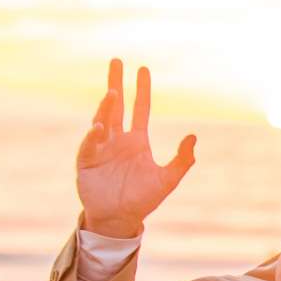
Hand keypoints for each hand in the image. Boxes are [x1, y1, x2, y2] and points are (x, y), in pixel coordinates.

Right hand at [77, 60, 196, 237]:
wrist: (120, 219)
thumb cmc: (143, 199)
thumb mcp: (167, 179)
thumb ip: (182, 160)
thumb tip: (193, 136)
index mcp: (136, 141)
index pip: (140, 109)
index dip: (142, 90)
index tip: (143, 69)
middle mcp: (117, 140)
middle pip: (116, 106)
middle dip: (116, 83)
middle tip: (117, 60)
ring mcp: (101, 148)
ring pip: (102, 121)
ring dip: (106, 107)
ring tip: (113, 93)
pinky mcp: (87, 162)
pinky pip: (89, 146)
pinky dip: (93, 136)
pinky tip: (99, 128)